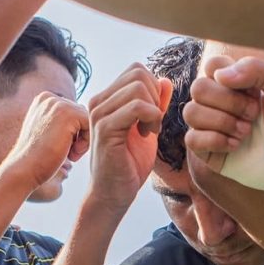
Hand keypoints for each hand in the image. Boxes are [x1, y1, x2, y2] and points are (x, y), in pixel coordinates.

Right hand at [8, 92, 89, 190]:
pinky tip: (72, 154)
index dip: (72, 132)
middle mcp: (49, 97)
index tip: (61, 147)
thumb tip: (83, 117)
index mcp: (43, 99)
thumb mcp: (45, 131)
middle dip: (78, 134)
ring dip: (83, 139)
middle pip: (81, 113)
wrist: (25, 168)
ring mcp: (58, 104)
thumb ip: (59, 120)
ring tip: (69, 154)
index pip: (72, 111)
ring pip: (87, 118)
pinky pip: (91, 124)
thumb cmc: (37, 157)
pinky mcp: (69, 114)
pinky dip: (87, 142)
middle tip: (67, 152)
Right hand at [87, 64, 172, 215]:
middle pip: (139, 73)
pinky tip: (147, 136)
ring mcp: (99, 114)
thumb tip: (165, 80)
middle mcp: (98, 101)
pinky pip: (138, 107)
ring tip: (150, 130)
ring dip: (154, 109)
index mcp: (106, 98)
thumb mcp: (148, 128)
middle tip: (154, 123)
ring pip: (139, 87)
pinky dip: (152, 119)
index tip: (154, 115)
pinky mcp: (105, 129)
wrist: (114, 194)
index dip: (154, 88)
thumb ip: (155, 104)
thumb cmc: (129, 163)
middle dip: (156, 96)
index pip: (136, 70)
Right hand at [184, 53, 263, 168]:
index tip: (254, 91)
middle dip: (229, 102)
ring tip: (246, 132)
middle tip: (254, 114)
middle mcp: (218, 101)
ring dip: (222, 122)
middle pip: (198, 87)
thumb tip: (220, 75)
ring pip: (191, 112)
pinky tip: (235, 146)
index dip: (229, 76)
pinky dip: (214, 141)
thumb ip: (255, 68)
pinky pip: (191, 139)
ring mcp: (210, 125)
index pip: (212, 66)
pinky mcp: (207, 149)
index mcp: (235, 82)